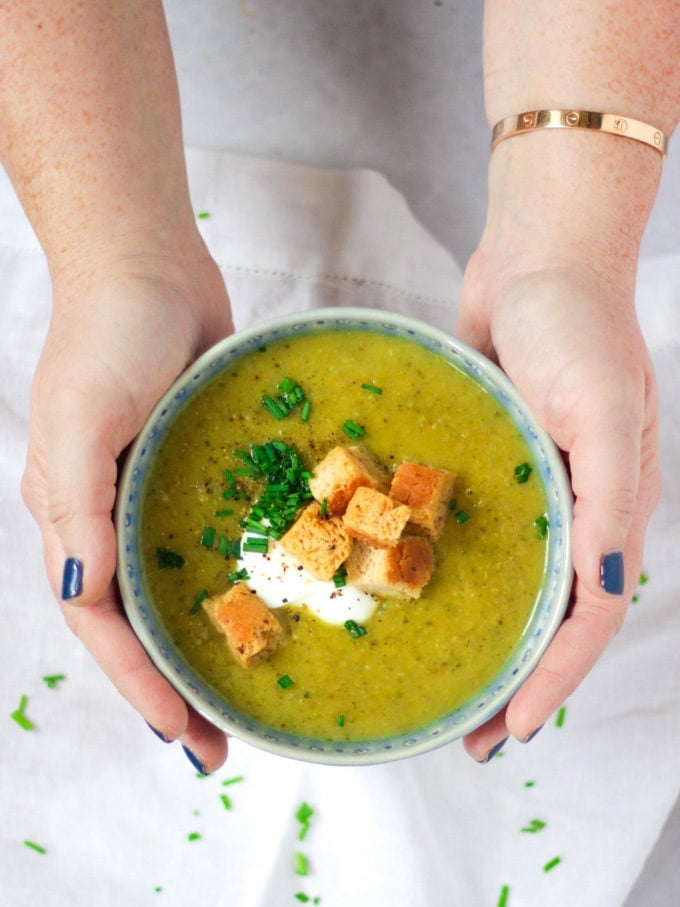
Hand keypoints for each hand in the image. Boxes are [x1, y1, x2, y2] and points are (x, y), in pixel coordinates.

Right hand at [22, 232, 233, 772]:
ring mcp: (158, 496)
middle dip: (173, 689)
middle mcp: (113, 517)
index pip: (100, 621)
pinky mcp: (200, 472)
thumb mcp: (83, 414)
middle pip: (140, 623)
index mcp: (72, 516)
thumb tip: (78, 594)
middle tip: (220, 745)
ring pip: (180, 593)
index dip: (137, 682)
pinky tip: (279, 606)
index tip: (182, 733)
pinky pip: (218, 540)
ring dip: (208, 648)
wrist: (152, 267)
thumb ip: (76, 502)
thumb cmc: (109, 333)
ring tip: (249, 699)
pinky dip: (238, 581)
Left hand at [457, 252, 660, 760]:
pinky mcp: (494, 462)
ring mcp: (533, 487)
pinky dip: (457, 572)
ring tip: (446, 681)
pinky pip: (477, 531)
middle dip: (515, 679)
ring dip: (487, 635)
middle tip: (470, 731)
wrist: (537, 259)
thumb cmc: (575, 325)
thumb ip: (609, 502)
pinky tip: (417, 591)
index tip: (511, 730)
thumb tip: (609, 593)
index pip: (588, 619)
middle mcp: (575, 509)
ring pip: (513, 583)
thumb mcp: (601, 409)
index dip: (552, 680)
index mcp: (610, 509)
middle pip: (549, 615)